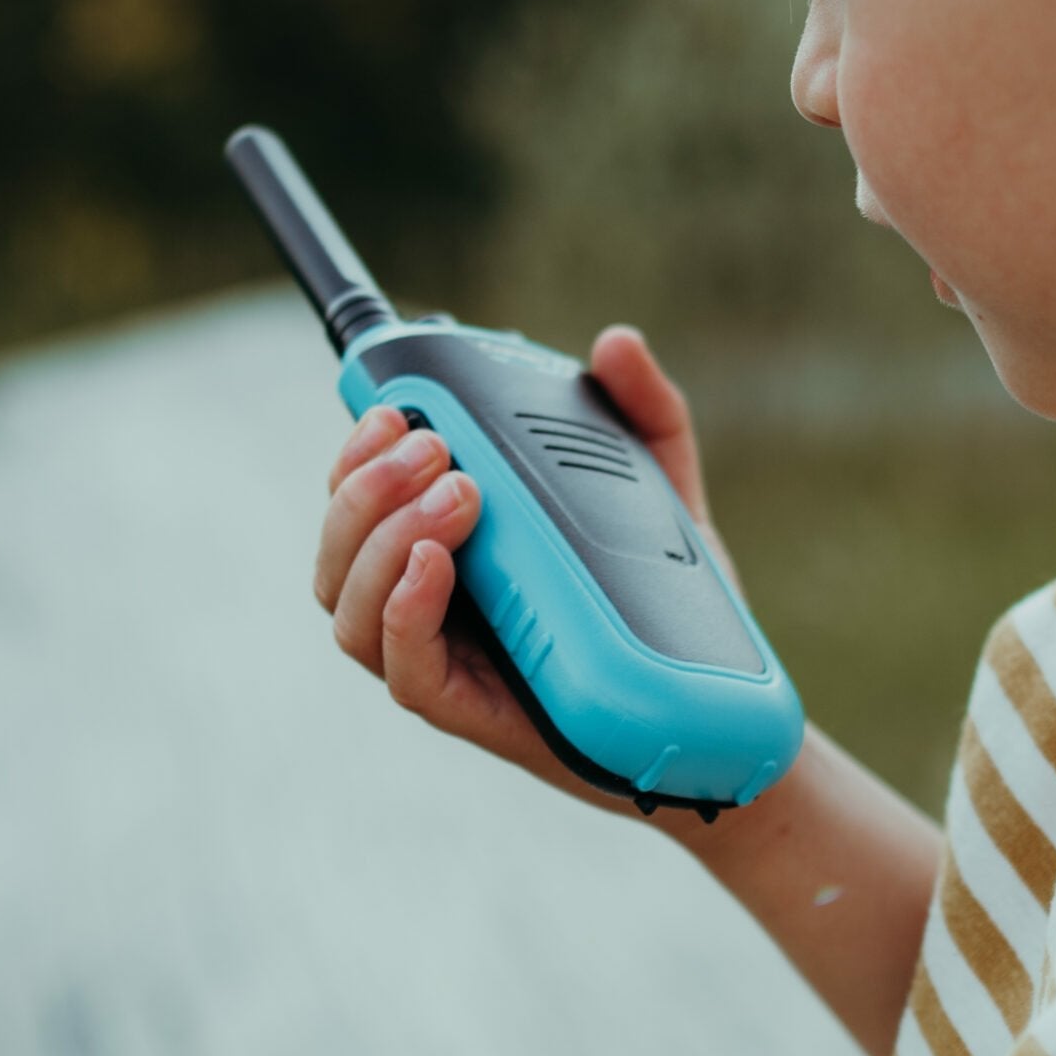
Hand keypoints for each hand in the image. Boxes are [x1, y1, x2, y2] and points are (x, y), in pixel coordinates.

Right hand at [309, 324, 737, 811]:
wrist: (715, 708)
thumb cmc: (671, 601)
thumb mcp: (663, 487)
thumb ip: (643, 409)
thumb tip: (617, 343)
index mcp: (449, 545)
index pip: (359, 498)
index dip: (355, 454)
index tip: (393, 409)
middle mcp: (429, 601)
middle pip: (339, 547)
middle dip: (367, 486)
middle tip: (437, 447)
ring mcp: (443, 659)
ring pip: (349, 605)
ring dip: (381, 538)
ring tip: (458, 494)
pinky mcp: (468, 711)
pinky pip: (401, 667)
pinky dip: (403, 610)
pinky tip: (436, 565)